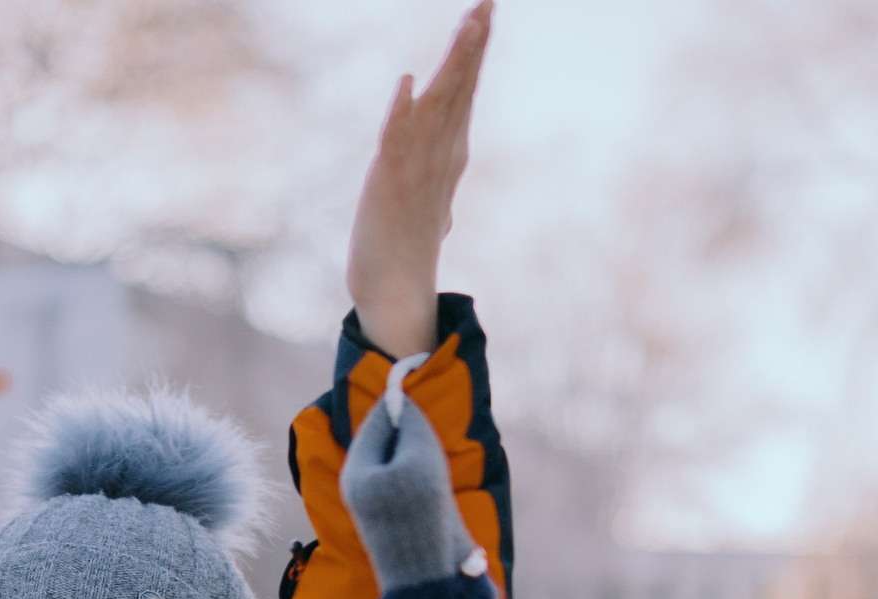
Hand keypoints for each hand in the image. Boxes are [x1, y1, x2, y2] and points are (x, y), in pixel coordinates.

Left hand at [345, 1, 491, 359]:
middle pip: (459, 89)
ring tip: (467, 26)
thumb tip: (450, 164)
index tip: (485, 11)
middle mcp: (440, 154)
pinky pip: (397, 141)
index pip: (465, 92)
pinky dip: (401, 112)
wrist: (395, 291)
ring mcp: (418, 167)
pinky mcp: (391, 184)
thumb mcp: (429, 197)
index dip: (474, 51)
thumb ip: (438, 171)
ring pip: (438, 106)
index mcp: (449, 152)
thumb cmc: (407, 244)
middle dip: (471, 45)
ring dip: (451, 67)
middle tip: (487, 2)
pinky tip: (406, 83)